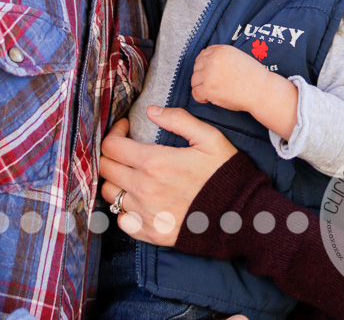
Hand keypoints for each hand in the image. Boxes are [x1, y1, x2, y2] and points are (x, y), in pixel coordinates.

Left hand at [99, 106, 236, 245]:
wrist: (237, 216)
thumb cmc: (223, 174)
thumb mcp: (208, 138)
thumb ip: (178, 119)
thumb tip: (152, 111)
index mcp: (154, 163)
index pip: (111, 146)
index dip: (115, 132)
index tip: (125, 129)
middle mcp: (143, 189)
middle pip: (105, 168)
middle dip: (112, 152)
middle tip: (127, 147)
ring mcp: (144, 214)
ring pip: (110, 192)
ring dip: (117, 179)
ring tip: (133, 172)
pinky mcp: (149, 233)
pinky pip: (121, 219)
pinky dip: (125, 207)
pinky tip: (139, 198)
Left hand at [191, 44, 265, 111]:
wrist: (260, 90)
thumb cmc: (253, 76)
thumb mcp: (237, 57)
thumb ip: (222, 57)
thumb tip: (208, 62)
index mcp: (221, 50)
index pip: (203, 54)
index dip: (204, 64)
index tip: (208, 72)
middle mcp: (213, 59)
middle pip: (197, 66)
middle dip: (202, 75)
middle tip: (210, 83)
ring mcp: (209, 74)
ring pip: (194, 80)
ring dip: (200, 86)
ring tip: (211, 91)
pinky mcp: (208, 89)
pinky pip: (195, 92)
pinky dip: (200, 97)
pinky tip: (208, 98)